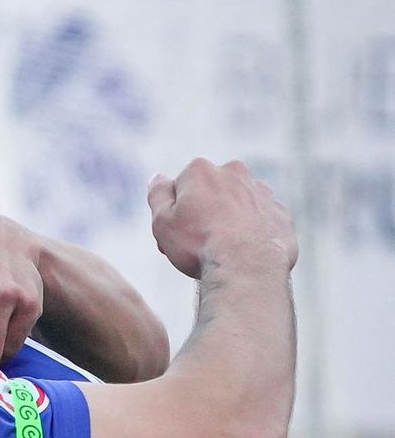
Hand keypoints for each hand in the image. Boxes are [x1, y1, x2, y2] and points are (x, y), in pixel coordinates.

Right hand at [149, 159, 296, 280]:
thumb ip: (157, 194)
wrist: (248, 267)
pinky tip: (244, 253)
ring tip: (222, 252)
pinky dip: (252, 232)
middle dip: (202, 213)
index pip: (179, 189)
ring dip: (228, 221)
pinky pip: (260, 220)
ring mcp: (261, 191)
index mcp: (200, 170)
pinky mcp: (280, 213)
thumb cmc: (199, 244)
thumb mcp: (162, 221)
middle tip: (195, 247)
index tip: (174, 236)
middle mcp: (234, 172)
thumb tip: (158, 177)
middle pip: (209, 193)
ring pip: (236, 204)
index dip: (174, 214)